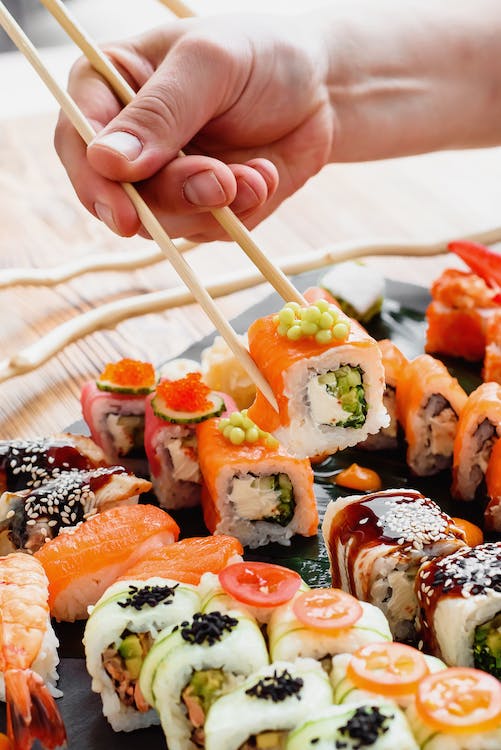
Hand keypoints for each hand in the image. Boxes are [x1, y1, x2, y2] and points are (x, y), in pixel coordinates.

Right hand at [54, 14, 332, 240]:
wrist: (321, 91)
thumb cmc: (261, 56)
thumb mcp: (211, 65)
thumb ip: (162, 112)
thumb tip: (109, 163)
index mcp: (113, 86)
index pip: (78, 139)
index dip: (94, 182)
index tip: (124, 214)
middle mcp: (132, 139)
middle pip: (122, 193)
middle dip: (175, 195)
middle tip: (220, 180)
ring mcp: (166, 177)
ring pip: (165, 220)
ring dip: (214, 204)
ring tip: (256, 174)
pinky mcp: (201, 206)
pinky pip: (208, 230)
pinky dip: (240, 211)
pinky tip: (264, 176)